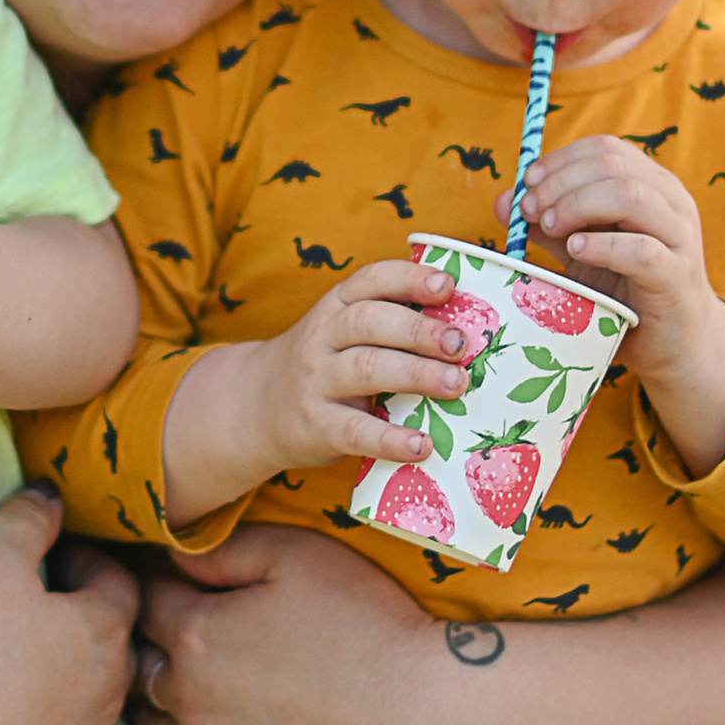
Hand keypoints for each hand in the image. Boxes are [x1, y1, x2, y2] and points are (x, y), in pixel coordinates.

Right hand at [0, 487, 137, 724]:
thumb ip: (27, 520)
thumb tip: (53, 495)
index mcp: (103, 628)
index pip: (119, 581)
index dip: (89, 560)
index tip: (58, 553)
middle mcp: (113, 687)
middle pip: (118, 639)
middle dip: (91, 614)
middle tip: (51, 600)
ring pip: (110, 697)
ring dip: (87, 673)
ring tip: (48, 659)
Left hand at [133, 525, 439, 724]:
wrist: (422, 721)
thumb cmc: (367, 626)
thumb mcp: (297, 556)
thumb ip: (224, 551)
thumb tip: (171, 555)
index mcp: (196, 635)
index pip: (148, 601)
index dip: (154, 583)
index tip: (163, 578)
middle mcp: (189, 701)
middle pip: (143, 667)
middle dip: (149, 643)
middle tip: (167, 630)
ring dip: (160, 703)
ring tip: (174, 687)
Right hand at [244, 258, 475, 481]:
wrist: (256, 406)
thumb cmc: (325, 365)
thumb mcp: (344, 331)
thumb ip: (390, 323)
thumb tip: (468, 325)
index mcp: (337, 305)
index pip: (372, 280)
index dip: (410, 279)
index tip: (448, 285)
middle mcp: (323, 336)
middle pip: (370, 322)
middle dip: (420, 330)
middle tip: (461, 344)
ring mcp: (316, 381)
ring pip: (366, 369)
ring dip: (415, 374)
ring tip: (456, 384)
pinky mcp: (316, 425)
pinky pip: (355, 431)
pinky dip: (390, 439)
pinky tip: (421, 445)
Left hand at [511, 136, 724, 473]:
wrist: (675, 343)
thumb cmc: (627, 291)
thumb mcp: (582, 250)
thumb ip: (548, 224)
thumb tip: (503, 201)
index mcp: (652, 185)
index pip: (606, 148)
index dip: (560, 160)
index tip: (527, 184)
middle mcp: (671, 202)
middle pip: (613, 166)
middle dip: (560, 183)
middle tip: (529, 210)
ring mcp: (679, 237)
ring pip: (630, 196)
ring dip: (577, 205)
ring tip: (548, 227)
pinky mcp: (677, 276)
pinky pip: (642, 250)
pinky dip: (602, 245)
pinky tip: (576, 249)